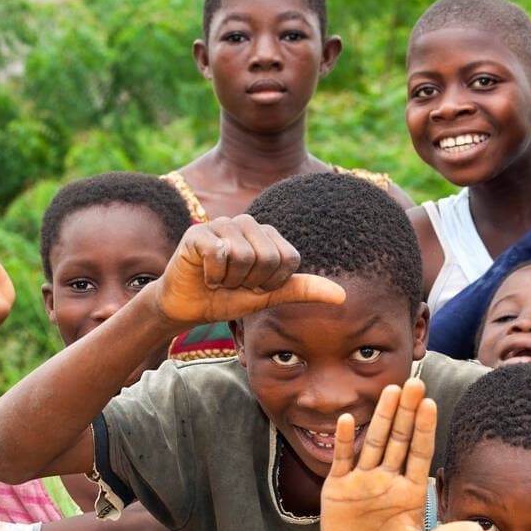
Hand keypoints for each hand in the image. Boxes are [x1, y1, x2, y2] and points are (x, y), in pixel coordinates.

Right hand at [153, 215, 346, 328]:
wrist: (188, 307)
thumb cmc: (228, 298)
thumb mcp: (269, 297)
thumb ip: (303, 290)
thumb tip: (343, 296)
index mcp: (268, 235)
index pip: (289, 260)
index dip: (272, 283)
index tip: (254, 287)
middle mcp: (247, 224)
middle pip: (268, 258)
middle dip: (250, 282)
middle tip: (233, 283)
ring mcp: (221, 225)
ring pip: (244, 257)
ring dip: (230, 280)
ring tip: (219, 279)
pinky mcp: (198, 232)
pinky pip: (219, 255)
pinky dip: (213, 276)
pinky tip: (205, 275)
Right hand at [318, 379, 482, 530]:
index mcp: (411, 489)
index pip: (420, 452)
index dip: (424, 429)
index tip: (431, 404)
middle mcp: (388, 478)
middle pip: (399, 439)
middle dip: (407, 412)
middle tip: (415, 383)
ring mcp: (363, 479)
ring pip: (374, 442)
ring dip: (381, 417)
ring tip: (390, 390)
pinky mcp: (339, 486)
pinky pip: (343, 459)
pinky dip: (345, 440)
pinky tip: (348, 419)